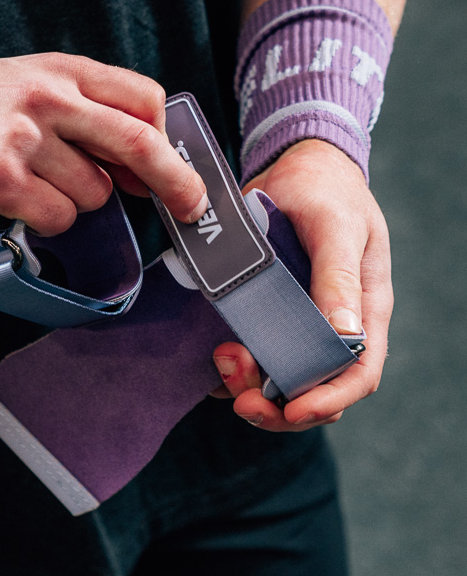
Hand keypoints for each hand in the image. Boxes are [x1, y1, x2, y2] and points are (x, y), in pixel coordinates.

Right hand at [0, 52, 207, 235]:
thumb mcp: (30, 84)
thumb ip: (84, 110)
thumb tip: (141, 163)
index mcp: (62, 71)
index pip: (143, 98)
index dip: (167, 139)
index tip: (173, 167)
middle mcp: (47, 98)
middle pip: (138, 143)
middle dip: (175, 181)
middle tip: (193, 206)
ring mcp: (23, 138)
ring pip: (94, 194)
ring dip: (74, 201)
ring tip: (32, 182)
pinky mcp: (1, 179)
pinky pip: (58, 216)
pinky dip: (46, 219)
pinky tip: (16, 201)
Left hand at [211, 139, 392, 429]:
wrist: (293, 165)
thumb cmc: (325, 190)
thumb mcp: (334, 227)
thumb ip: (338, 278)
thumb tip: (346, 336)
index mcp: (363, 309)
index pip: (359, 374)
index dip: (329, 401)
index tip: (293, 411)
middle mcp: (333, 324)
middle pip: (315, 389)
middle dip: (277, 406)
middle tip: (238, 398)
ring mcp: (297, 322)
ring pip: (278, 379)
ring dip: (248, 385)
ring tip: (221, 360)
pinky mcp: (264, 313)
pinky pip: (251, 354)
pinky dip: (230, 368)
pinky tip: (210, 357)